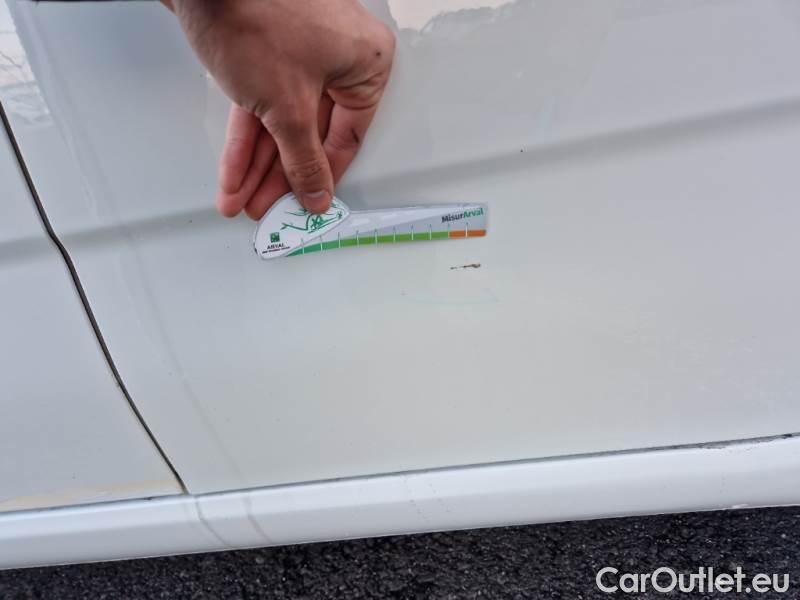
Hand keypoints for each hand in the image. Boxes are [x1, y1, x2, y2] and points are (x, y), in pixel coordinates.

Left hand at [164, 0, 394, 217]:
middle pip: (310, 134)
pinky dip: (245, 139)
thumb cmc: (256, 14)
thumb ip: (304, 160)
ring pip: (281, 122)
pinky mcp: (265, 51)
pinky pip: (261, 105)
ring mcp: (300, 52)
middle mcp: (338, 56)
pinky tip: (234, 173)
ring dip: (258, 165)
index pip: (348, 138)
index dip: (323, 177)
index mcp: (365, 63)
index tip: (307, 205)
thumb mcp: (288, 108)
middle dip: (280, 177)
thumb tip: (317, 194)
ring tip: (242, 198)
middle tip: (268, 208)